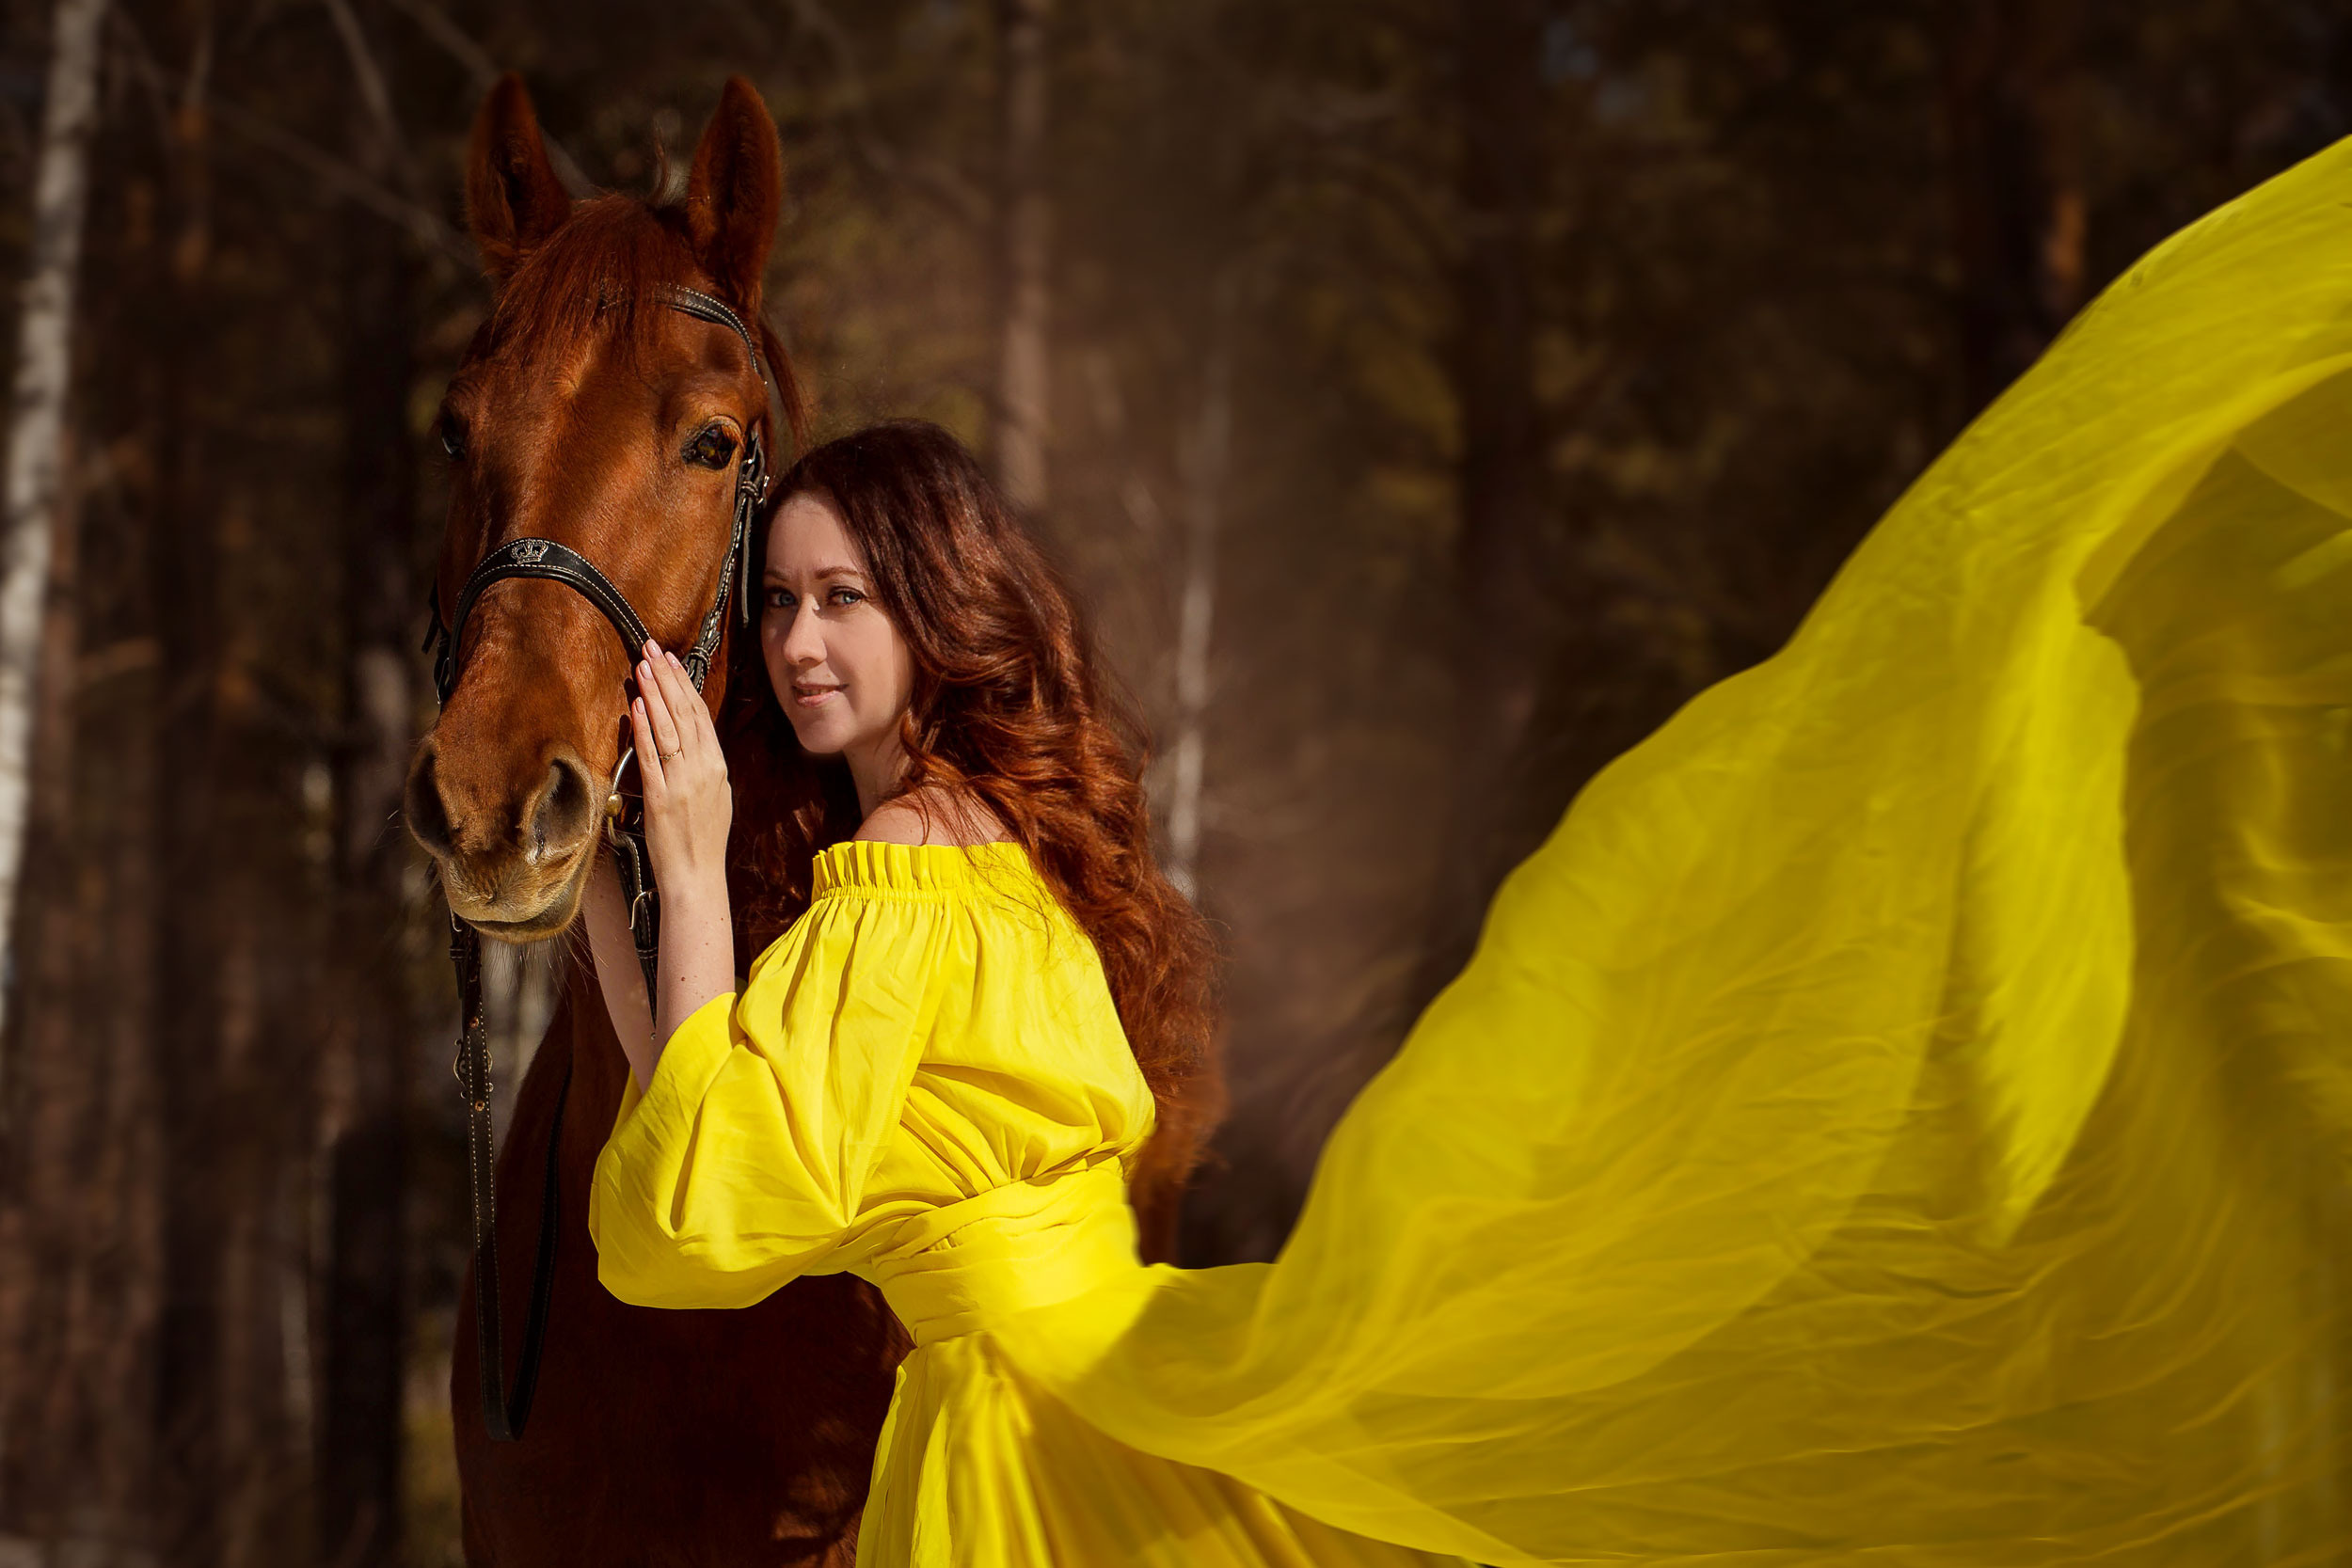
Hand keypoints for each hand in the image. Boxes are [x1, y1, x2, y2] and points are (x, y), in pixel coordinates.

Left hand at [630, 640, 731, 899]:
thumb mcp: (715, 797)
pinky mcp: (663, 796)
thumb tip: (690, 742)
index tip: (671, 660)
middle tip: (653, 649)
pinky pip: (652, 756)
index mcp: (717, 766)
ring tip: (642, 666)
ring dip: (655, 693)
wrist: (697, 876)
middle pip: (685, 713)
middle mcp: (703, 768)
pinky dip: (645, 729)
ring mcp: (683, 781)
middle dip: (667, 678)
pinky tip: (638, 706)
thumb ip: (703, 768)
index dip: (684, 684)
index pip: (700, 715)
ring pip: (669, 727)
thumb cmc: (703, 841)